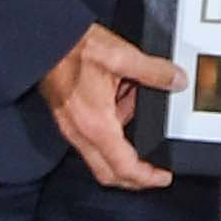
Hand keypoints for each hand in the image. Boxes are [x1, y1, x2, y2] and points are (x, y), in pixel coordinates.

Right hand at [39, 21, 184, 190]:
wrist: (44, 41)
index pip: (124, 167)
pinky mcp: (69, 119)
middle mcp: (81, 133)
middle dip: (135, 177)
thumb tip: (176, 81)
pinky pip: (94, 137)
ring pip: (101, 155)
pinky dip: (113, 128)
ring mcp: (73, 128)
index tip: (163, 178)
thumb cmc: (74, 49)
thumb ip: (153, 71)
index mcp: (96, 125)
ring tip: (137, 106)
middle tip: (156, 170)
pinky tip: (121, 99)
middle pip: (109, 173)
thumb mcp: (121, 56)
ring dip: (124, 143)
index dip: (146, 179)